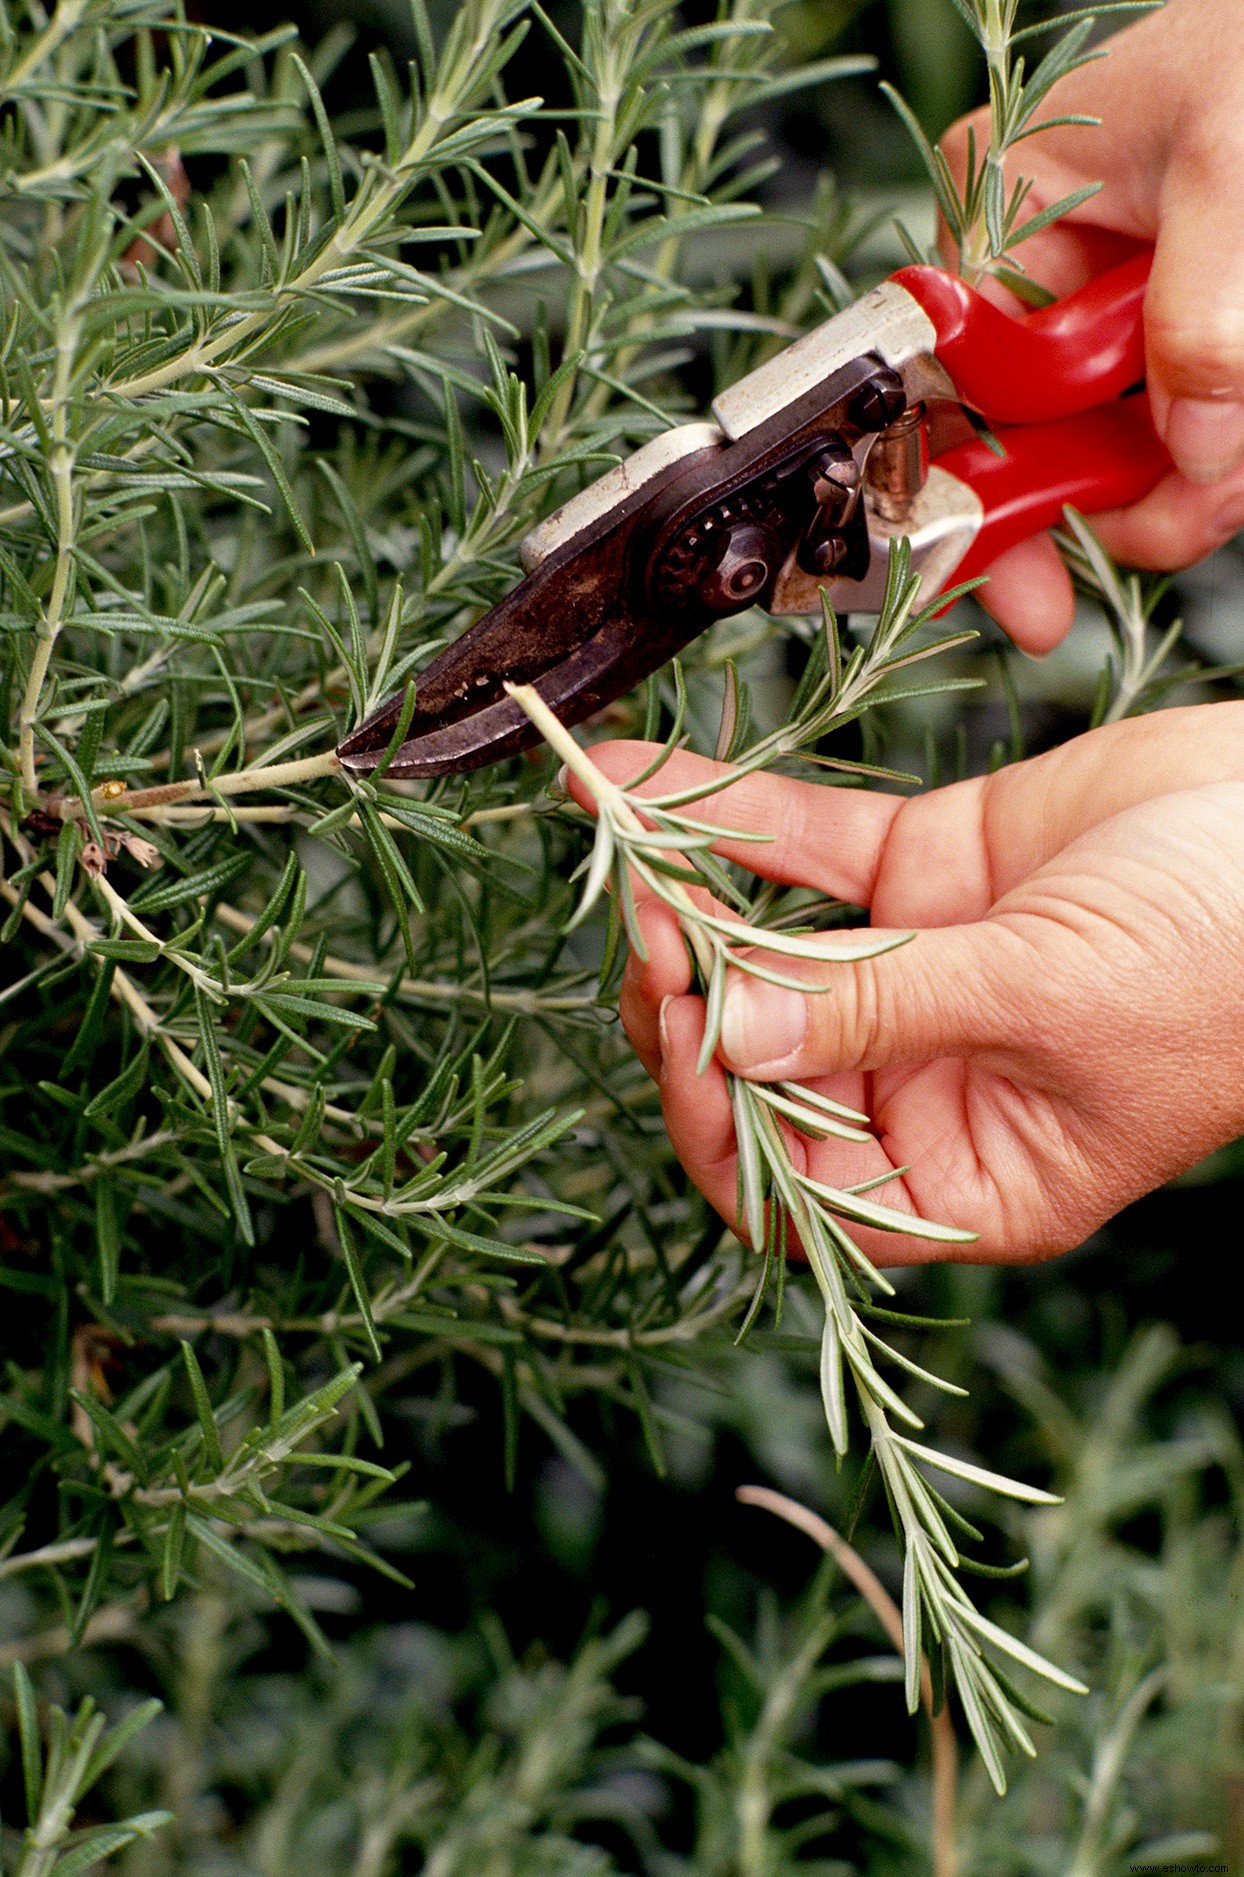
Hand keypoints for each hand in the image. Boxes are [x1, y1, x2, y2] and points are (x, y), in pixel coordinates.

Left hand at [572, 704, 1243, 1263]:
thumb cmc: (1235, 954)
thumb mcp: (1051, 1000)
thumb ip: (882, 1012)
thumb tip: (726, 1036)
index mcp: (968, 1174)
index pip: (797, 1191)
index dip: (721, 1126)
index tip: (686, 1031)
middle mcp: (926, 1085)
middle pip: (757, 1068)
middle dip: (688, 1003)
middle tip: (651, 928)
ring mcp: (916, 977)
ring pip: (766, 954)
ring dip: (686, 903)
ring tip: (624, 849)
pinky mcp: (922, 877)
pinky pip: (801, 854)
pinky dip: (723, 818)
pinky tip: (633, 785)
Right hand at [939, 0, 1243, 651]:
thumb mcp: (1231, 169)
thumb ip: (1198, 318)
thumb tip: (1189, 448)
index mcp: (1003, 205)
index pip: (953, 384)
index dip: (981, 500)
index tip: (1026, 590)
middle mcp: (1033, 268)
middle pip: (1031, 441)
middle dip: (1108, 500)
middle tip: (1184, 522)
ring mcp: (1095, 311)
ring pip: (1108, 453)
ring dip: (1177, 486)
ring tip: (1236, 469)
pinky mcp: (1157, 336)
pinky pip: (1165, 434)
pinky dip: (1210, 460)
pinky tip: (1235, 448)